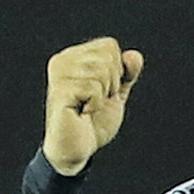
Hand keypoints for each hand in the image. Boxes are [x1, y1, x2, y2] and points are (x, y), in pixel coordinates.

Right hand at [42, 37, 143, 175]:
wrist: (77, 148)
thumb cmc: (92, 121)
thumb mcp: (116, 93)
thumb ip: (127, 73)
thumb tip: (134, 56)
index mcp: (74, 57)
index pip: (109, 45)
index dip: (116, 71)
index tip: (103, 90)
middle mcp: (63, 61)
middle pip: (108, 55)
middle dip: (111, 82)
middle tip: (95, 101)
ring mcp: (59, 75)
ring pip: (103, 71)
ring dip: (103, 95)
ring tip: (88, 106)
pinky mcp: (60, 90)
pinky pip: (95, 88)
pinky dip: (96, 104)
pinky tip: (82, 112)